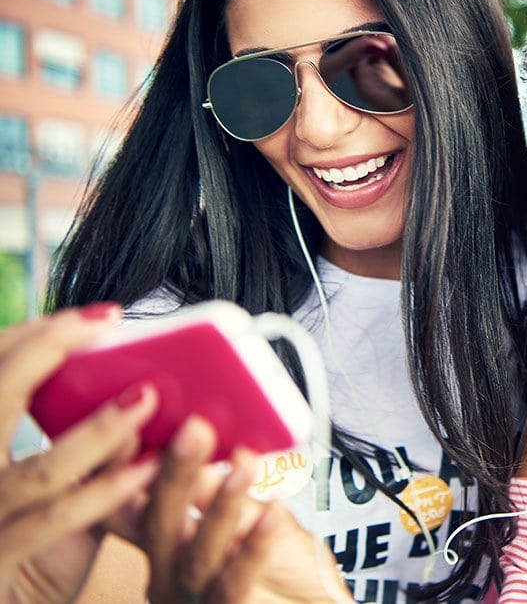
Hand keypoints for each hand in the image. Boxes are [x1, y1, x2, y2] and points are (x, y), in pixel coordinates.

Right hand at [0, 306, 160, 603]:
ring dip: (98, 432)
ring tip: (146, 399)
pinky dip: (105, 490)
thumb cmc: (31, 534)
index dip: (32, 336)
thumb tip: (143, 391)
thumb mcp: (47, 477)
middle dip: (44, 351)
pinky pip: (56, 519)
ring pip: (38, 469)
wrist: (4, 603)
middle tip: (106, 324)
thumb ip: (81, 441)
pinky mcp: (2, 555)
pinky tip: (147, 468)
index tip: (95, 317)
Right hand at [142, 418, 352, 602]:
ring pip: (197, 554)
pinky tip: (273, 514)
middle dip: (176, 474)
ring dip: (221, 506)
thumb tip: (209, 441)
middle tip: (194, 430)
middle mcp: (168, 576)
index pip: (135, 504)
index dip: (130, 468)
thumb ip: (222, 490)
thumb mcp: (250, 520)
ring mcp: (192, 599)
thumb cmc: (283, 575)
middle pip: (159, 523)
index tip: (136, 426)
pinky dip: (254, 547)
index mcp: (166, 548)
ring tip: (243, 466)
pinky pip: (234, 583)